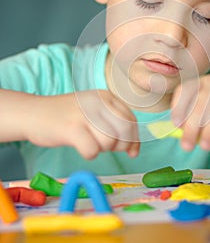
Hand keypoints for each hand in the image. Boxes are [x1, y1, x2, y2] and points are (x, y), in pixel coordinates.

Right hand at [12, 90, 139, 158]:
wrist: (33, 113)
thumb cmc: (67, 116)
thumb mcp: (94, 112)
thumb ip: (114, 125)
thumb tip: (134, 149)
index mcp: (106, 96)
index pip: (131, 119)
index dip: (134, 139)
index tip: (132, 152)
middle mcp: (98, 102)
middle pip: (124, 131)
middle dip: (121, 146)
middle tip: (108, 149)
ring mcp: (84, 114)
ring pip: (109, 142)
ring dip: (102, 149)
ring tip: (89, 143)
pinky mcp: (71, 128)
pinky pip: (92, 150)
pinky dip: (88, 154)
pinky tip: (80, 146)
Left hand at [171, 74, 209, 150]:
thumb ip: (198, 119)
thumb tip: (179, 131)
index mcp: (203, 83)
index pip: (184, 91)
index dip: (178, 108)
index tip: (176, 125)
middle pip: (198, 103)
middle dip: (190, 126)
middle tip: (187, 146)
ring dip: (208, 129)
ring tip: (205, 146)